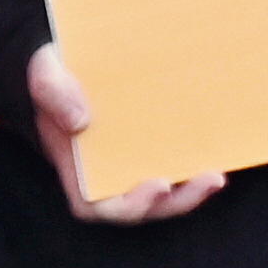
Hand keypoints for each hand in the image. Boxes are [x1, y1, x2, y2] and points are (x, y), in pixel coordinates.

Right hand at [28, 46, 223, 223]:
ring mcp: (130, 165)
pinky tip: (220, 156)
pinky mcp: (153, 147)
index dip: (127, 206)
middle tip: (206, 180)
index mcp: (77, 166)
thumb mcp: (47, 73)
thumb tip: (80, 120)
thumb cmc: (57, 73)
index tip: (158, 185)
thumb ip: (53, 91)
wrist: (73, 61)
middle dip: (173, 202)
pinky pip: (174, 168)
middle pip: (139, 206)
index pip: (94, 206)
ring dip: (190, 193)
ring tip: (215, 177)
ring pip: (162, 195)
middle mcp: (106, 173)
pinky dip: (194, 169)